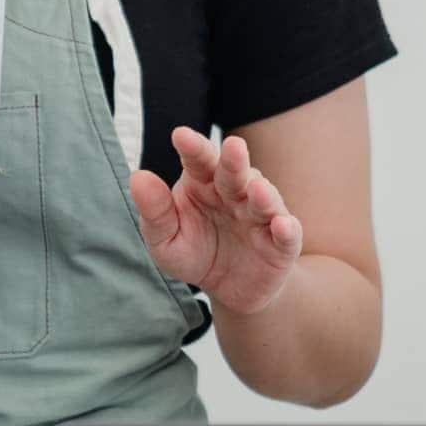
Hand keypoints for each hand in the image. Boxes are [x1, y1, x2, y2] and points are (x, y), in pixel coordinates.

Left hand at [128, 127, 302, 315]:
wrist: (229, 290)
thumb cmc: (195, 252)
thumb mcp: (166, 239)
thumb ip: (154, 211)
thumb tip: (138, 177)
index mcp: (203, 183)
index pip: (198, 160)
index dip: (192, 147)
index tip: (180, 135)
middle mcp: (235, 193)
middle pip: (235, 173)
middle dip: (235, 160)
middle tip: (233, 146)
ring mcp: (261, 216)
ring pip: (265, 200)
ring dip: (264, 194)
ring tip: (258, 189)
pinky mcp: (281, 244)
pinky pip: (288, 234)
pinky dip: (287, 229)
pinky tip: (282, 225)